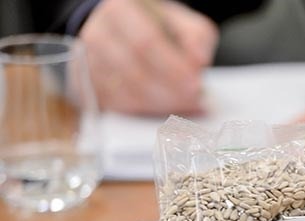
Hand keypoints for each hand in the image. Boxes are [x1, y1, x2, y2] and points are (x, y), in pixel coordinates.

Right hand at [80, 0, 217, 114]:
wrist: (125, 30)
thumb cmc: (155, 26)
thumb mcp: (181, 22)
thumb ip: (195, 38)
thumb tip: (199, 61)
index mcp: (120, 10)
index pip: (145, 42)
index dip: (172, 68)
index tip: (195, 84)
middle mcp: (99, 34)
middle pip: (135, 72)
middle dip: (170, 92)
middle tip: (195, 100)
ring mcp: (91, 63)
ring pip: (127, 94)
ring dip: (162, 105)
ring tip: (187, 105)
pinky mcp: (93, 88)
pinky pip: (121, 107)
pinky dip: (149, 113)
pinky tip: (169, 109)